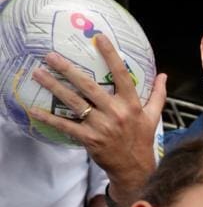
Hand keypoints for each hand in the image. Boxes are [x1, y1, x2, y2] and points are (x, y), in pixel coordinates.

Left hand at [30, 33, 166, 203]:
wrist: (135, 168)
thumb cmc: (142, 140)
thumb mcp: (153, 117)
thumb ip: (158, 95)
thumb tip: (164, 76)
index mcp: (131, 105)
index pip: (121, 76)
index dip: (111, 56)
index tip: (99, 38)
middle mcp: (116, 113)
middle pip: (89, 87)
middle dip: (68, 70)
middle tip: (51, 56)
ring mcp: (101, 126)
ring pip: (74, 103)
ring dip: (55, 87)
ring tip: (39, 74)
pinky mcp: (90, 139)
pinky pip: (66, 126)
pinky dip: (50, 118)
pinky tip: (35, 110)